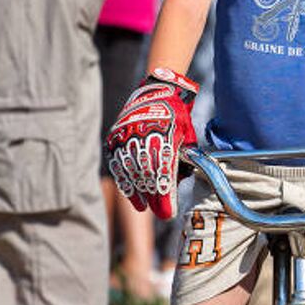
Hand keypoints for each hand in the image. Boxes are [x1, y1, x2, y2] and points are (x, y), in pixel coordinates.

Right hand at [105, 68, 198, 218]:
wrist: (157, 91)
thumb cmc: (177, 117)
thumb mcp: (187, 136)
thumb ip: (185, 159)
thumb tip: (178, 184)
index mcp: (165, 137)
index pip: (164, 173)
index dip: (165, 196)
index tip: (168, 213)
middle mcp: (143, 138)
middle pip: (146, 176)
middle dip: (154, 198)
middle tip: (160, 213)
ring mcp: (127, 138)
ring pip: (130, 172)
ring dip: (137, 192)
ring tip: (144, 207)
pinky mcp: (116, 138)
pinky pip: (117, 164)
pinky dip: (124, 180)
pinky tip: (131, 192)